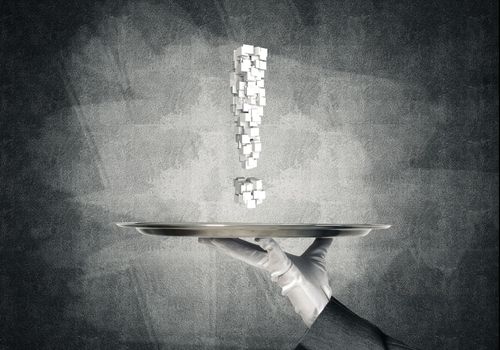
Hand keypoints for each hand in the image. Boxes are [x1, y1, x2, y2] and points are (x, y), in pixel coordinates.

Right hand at [199, 237, 332, 326]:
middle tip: (205, 237)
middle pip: (242, 251)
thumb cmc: (317, 285)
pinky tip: (262, 237)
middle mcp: (270, 264)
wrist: (323, 303)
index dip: (234, 241)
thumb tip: (328, 235)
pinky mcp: (286, 271)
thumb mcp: (317, 257)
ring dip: (232, 247)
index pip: (249, 248)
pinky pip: (276, 255)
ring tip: (214, 239)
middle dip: (223, 244)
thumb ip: (320, 244)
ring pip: (250, 255)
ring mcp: (275, 268)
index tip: (220, 235)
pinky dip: (270, 246)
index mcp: (273, 260)